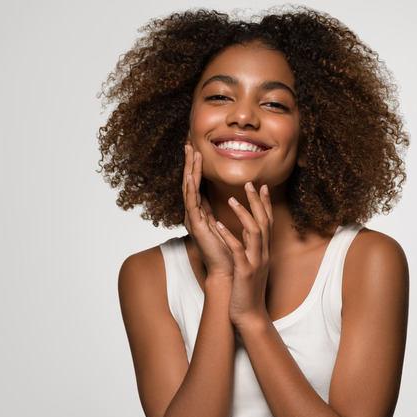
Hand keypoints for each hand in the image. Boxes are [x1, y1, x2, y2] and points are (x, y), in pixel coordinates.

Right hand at [183, 144, 232, 278]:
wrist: (228, 272)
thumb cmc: (228, 252)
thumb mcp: (223, 225)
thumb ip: (220, 211)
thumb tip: (225, 196)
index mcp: (200, 213)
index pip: (197, 185)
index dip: (195, 167)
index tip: (196, 149)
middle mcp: (193, 214)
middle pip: (189, 183)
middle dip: (189, 163)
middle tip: (188, 143)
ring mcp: (193, 219)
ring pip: (189, 189)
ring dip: (189, 169)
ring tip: (190, 152)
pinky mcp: (196, 226)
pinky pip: (192, 203)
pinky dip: (191, 188)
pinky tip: (191, 175)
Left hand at [214, 182, 273, 325]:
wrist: (250, 316)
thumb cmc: (247, 291)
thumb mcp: (251, 265)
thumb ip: (250, 248)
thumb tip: (247, 233)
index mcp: (264, 251)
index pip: (268, 222)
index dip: (265, 203)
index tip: (261, 185)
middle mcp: (263, 254)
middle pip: (264, 222)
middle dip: (257, 202)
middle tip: (250, 183)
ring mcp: (255, 262)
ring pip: (254, 233)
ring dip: (243, 214)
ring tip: (231, 200)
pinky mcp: (245, 272)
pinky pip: (237, 250)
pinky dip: (229, 236)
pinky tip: (218, 225)